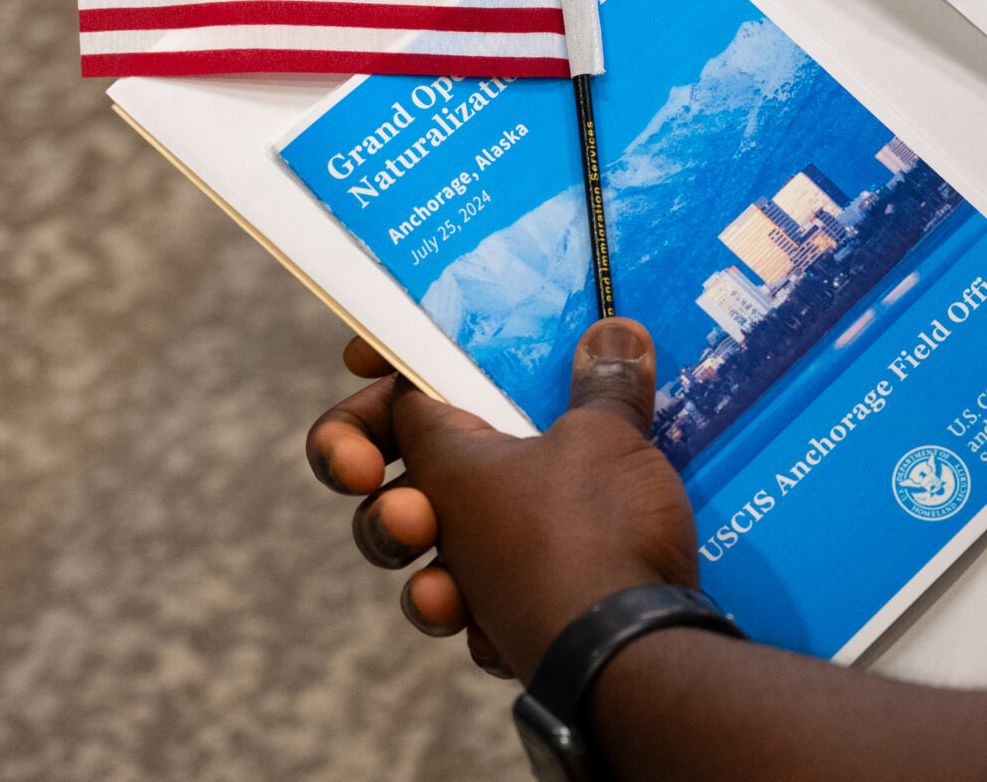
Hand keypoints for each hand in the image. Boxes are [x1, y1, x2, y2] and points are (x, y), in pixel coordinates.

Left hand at [305, 319, 699, 683]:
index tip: (362, 357)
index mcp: (448, 465)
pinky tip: (523, 592)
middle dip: (386, 485)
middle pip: (387, 501)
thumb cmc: (595, 528)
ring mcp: (473, 588)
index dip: (382, 377)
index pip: (394, 408)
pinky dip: (495, 605)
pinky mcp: (512, 631)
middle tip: (422, 476)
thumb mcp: (608, 436)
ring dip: (435, 560)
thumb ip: (605, 384)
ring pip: (425, 572)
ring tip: (464, 544)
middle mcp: (446, 529)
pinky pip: (483, 617)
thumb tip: (616, 332)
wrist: (624, 655)